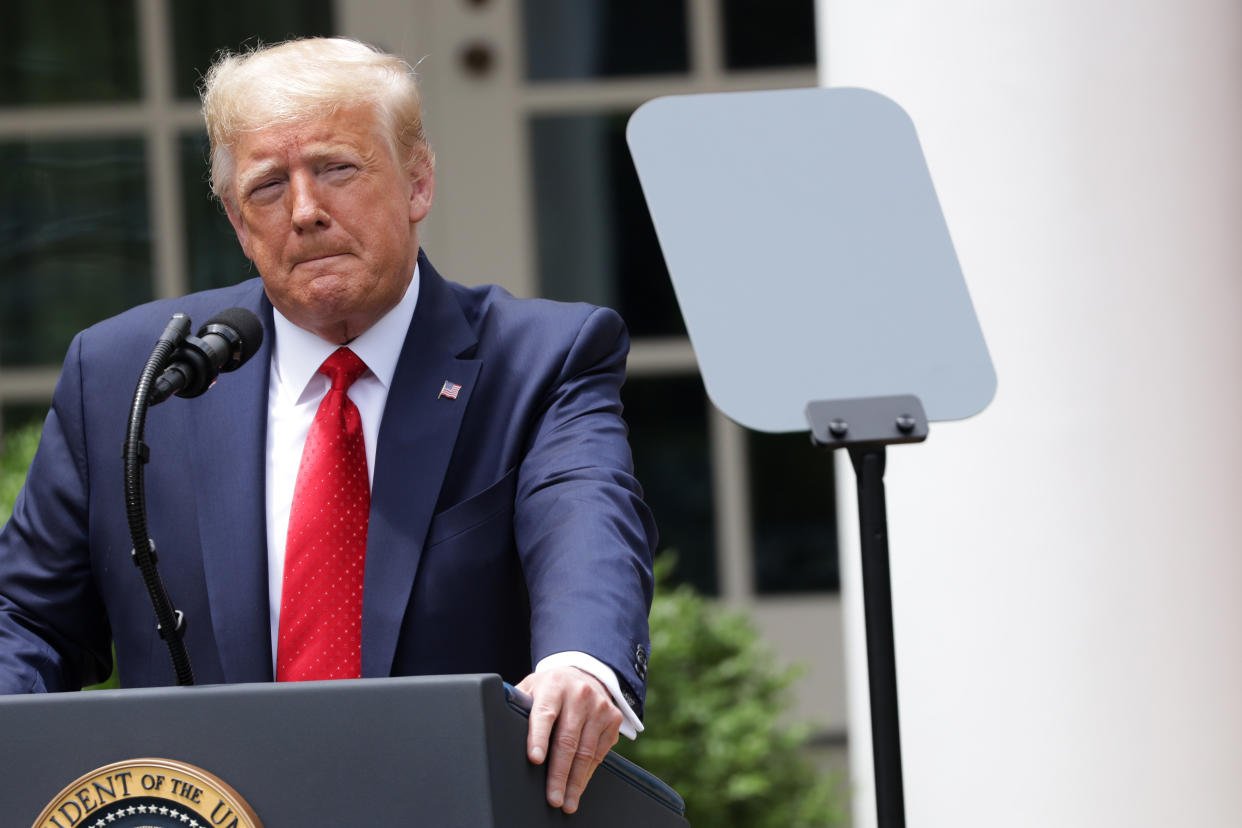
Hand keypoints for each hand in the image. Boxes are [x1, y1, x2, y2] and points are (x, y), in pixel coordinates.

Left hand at [516, 666, 623, 813]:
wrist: (585, 674)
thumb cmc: (551, 688)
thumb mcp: (532, 687)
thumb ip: (517, 703)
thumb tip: (497, 720)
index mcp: (553, 685)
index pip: (545, 714)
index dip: (539, 737)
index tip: (535, 759)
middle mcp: (579, 695)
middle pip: (567, 740)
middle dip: (558, 773)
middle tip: (552, 797)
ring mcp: (599, 707)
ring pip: (586, 751)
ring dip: (575, 781)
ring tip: (566, 801)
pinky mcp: (613, 719)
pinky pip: (599, 753)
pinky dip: (587, 773)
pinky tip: (578, 786)